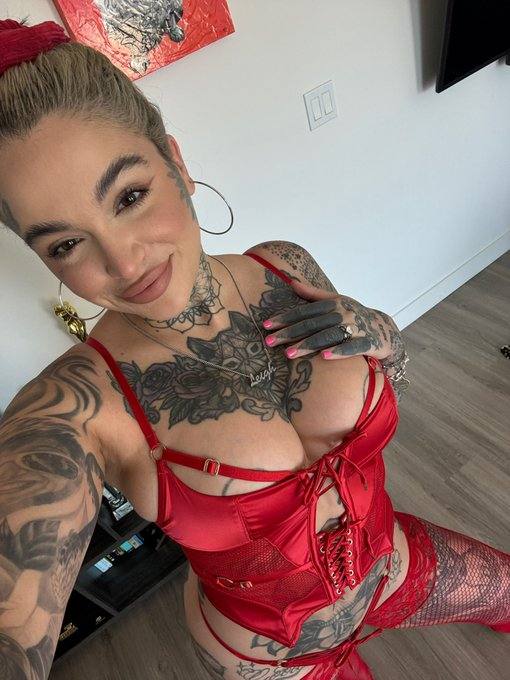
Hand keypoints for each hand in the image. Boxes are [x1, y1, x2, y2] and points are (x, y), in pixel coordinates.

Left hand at [262, 278, 402, 361]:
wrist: (385, 328)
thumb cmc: (355, 314)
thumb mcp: (336, 301)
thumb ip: (313, 294)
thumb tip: (291, 284)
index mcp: (333, 304)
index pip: (304, 311)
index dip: (285, 318)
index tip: (267, 325)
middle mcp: (343, 314)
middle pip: (312, 324)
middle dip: (289, 333)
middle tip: (270, 342)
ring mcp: (356, 328)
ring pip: (328, 336)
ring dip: (308, 345)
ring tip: (289, 354)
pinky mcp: (367, 342)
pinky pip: (351, 347)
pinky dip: (338, 351)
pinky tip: (324, 357)